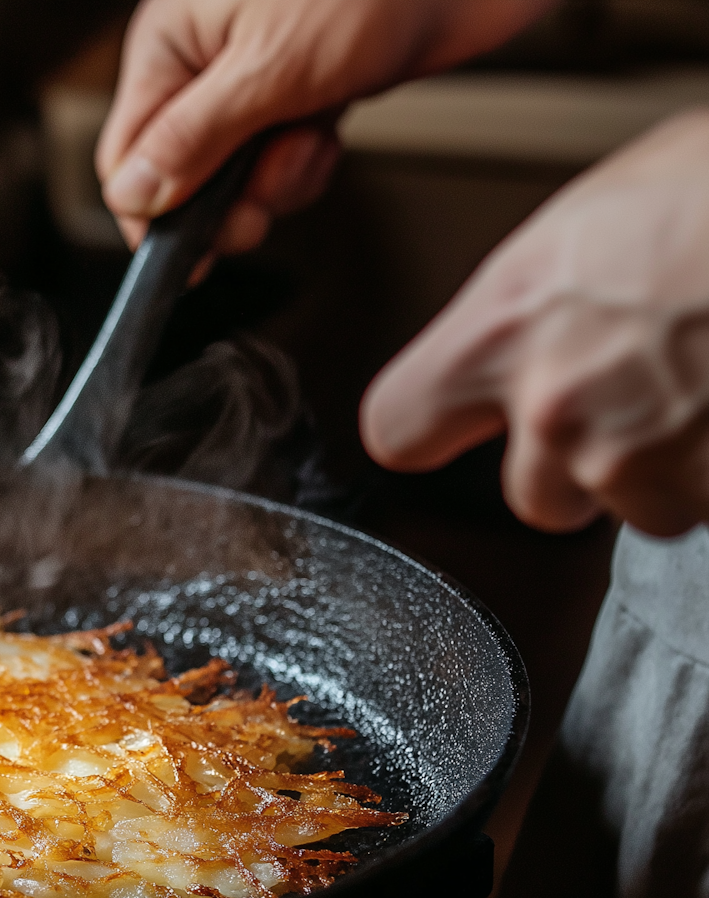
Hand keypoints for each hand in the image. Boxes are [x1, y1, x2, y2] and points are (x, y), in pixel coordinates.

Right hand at [96, 0, 555, 251]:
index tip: (192, 250)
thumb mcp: (269, 68)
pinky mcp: (304, 88)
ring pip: (236, 176)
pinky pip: (282, 159)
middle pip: (181, 174)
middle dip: (226, 202)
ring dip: (278, 181)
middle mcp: (205, 61)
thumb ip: (193, 140)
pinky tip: (330, 130)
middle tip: (261, 206)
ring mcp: (256, 76)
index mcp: (171, 43)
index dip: (154, 213)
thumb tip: (132, 197)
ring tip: (312, 140)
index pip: (128, 156)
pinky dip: (306, 162)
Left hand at [362, 109, 708, 535]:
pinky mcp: (705, 486)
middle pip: (531, 498)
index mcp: (501, 328)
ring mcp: (635, 457)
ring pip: (636, 508)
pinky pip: (705, 504)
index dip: (431, 429)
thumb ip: (541, 288)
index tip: (451, 424)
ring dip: (669, 469)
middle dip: (581, 468)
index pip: (397, 426)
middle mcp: (554, 408)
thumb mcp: (596, 209)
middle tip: (634, 400)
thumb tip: (538, 306)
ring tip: (707, 385)